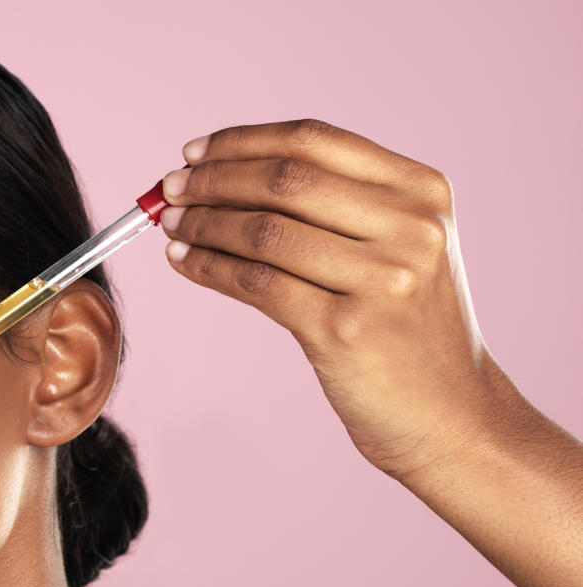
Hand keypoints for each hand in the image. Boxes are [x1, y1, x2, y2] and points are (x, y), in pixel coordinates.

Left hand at [159, 118, 508, 483]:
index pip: (314, 141)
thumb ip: (338, 207)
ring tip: (170, 225)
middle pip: (285, 180)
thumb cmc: (406, 329)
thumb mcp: (400, 249)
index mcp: (422, 191)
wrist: (448, 414)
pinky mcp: (343, 329)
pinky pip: (255, 283)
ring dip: (203, 224)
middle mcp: (409, 227)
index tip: (194, 151)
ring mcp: (381, 278)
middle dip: (214, 179)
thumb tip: (227, 175)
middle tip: (169, 188)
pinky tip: (183, 261)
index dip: (243, 142)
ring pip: (264, 231)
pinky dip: (208, 267)